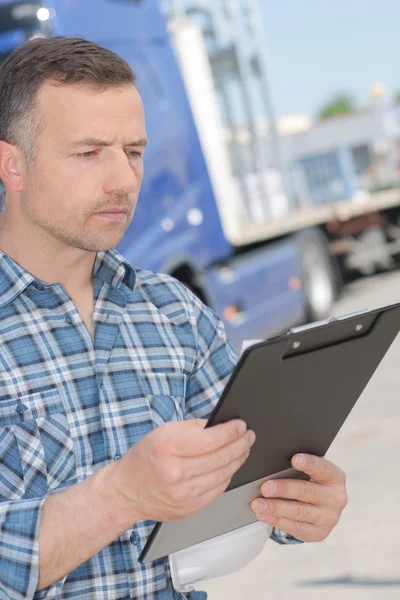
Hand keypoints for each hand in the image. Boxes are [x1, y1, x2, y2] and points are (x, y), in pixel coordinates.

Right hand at [113, 418, 254, 522]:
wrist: (125, 491)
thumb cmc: (144, 458)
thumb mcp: (164, 432)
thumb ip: (193, 427)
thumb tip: (220, 425)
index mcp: (168, 447)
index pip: (211, 439)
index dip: (231, 432)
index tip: (241, 425)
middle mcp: (176, 472)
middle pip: (221, 457)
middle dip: (241, 444)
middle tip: (248, 436)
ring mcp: (184, 493)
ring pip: (224, 474)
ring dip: (238, 459)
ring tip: (243, 448)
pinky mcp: (190, 508)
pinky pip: (218, 489)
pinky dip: (228, 476)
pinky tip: (230, 466)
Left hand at [250, 454, 347, 541]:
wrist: (321, 506)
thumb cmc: (309, 480)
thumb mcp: (310, 471)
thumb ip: (298, 466)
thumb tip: (271, 463)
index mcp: (335, 477)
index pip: (323, 468)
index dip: (310, 464)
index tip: (294, 459)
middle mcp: (336, 498)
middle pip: (307, 492)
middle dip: (284, 489)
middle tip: (265, 487)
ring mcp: (328, 518)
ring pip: (299, 512)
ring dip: (275, 508)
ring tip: (257, 504)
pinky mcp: (319, 533)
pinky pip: (295, 527)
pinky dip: (276, 520)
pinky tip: (263, 515)